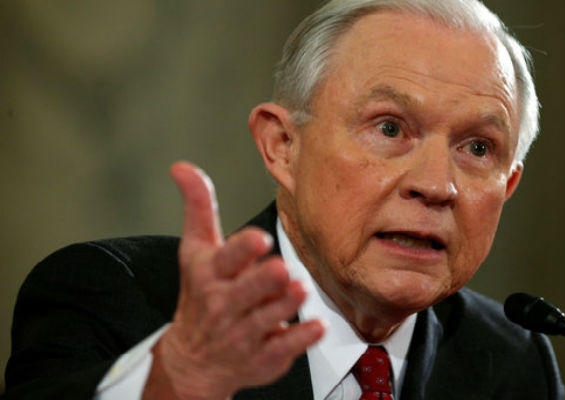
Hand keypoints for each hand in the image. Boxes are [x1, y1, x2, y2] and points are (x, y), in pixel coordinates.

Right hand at [144, 161, 324, 399]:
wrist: (194, 360)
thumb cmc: (201, 296)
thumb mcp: (195, 251)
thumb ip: (198, 208)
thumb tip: (182, 166)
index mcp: (211, 274)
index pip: (226, 259)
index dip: (242, 249)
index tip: (259, 239)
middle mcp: (226, 304)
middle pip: (247, 291)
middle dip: (264, 280)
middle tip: (281, 270)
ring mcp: (245, 333)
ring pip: (268, 317)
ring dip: (285, 303)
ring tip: (300, 288)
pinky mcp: (265, 356)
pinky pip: (285, 347)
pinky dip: (301, 337)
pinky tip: (317, 326)